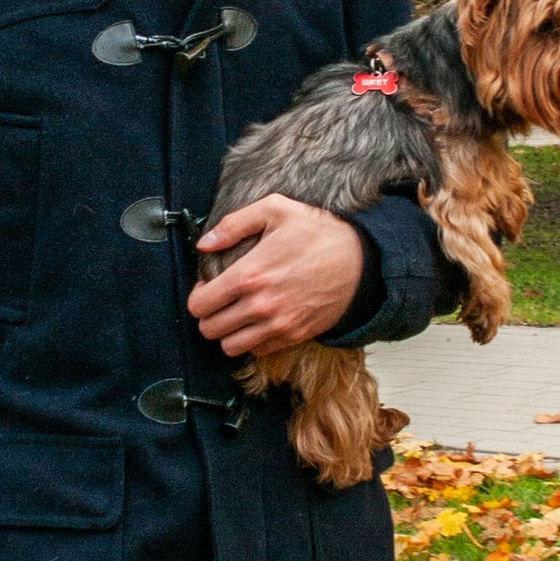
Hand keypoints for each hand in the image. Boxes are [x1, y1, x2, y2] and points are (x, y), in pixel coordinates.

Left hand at [189, 195, 366, 356]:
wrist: (362, 261)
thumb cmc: (319, 233)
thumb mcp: (276, 210)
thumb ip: (233, 224)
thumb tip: (205, 243)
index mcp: (250, 274)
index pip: (200, 304)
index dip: (198, 295)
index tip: (207, 287)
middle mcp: (260, 305)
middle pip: (210, 329)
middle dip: (208, 315)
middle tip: (220, 302)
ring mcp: (278, 325)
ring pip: (230, 346)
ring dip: (228, 332)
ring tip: (236, 314)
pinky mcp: (294, 336)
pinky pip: (257, 351)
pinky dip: (252, 340)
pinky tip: (259, 321)